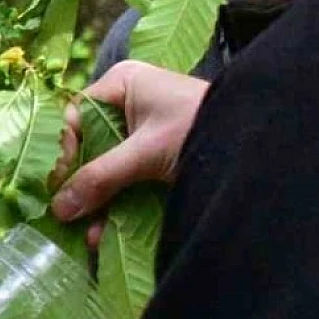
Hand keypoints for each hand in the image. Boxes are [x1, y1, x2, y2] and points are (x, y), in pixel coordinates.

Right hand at [49, 60, 208, 226]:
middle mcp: (125, 104)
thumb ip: (100, 178)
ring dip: (95, 202)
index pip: (74, 118)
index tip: (61, 188)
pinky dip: (114, 205)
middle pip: (86, 148)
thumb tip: (58, 209)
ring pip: (102, 168)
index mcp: (120, 85)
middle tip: (68, 216)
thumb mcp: (145, 153)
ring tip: (89, 234)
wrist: (259, 143)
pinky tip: (105, 232)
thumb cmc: (200, 129)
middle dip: (79, 186)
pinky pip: (122, 180)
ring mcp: (139, 132)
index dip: (64, 153)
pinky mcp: (152, 158)